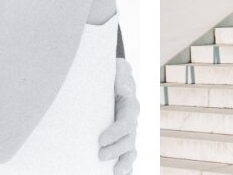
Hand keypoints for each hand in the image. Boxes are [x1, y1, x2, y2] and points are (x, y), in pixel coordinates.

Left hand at [98, 58, 138, 173]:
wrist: (113, 76)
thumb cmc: (111, 72)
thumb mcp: (117, 68)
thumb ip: (120, 75)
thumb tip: (123, 87)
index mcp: (130, 104)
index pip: (126, 122)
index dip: (116, 133)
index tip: (101, 140)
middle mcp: (131, 119)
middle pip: (129, 139)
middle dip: (116, 149)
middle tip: (100, 155)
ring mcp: (128, 130)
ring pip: (130, 149)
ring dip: (124, 161)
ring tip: (114, 171)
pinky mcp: (121, 136)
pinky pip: (128, 154)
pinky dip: (127, 165)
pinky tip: (121, 173)